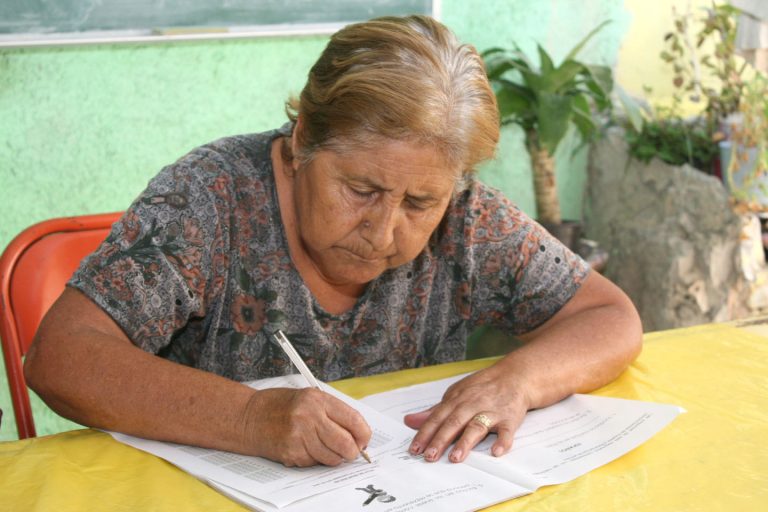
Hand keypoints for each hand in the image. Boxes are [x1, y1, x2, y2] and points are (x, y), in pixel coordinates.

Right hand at [243, 387, 371, 466]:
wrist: (249, 417)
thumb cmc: (280, 406)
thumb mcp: (309, 398)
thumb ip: (333, 412)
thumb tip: (357, 433)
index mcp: (318, 400)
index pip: (353, 420)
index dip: (364, 434)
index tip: (364, 440)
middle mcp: (309, 417)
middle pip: (346, 443)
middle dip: (352, 452)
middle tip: (351, 451)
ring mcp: (299, 436)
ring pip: (332, 458)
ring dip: (334, 458)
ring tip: (325, 448)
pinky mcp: (291, 452)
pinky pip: (314, 463)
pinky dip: (315, 460)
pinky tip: (306, 448)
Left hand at [403, 364, 530, 462]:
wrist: (514, 377)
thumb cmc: (481, 388)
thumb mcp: (455, 394)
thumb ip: (434, 411)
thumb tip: (410, 421)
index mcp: (456, 400)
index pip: (437, 418)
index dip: (425, 433)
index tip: (415, 449)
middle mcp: (472, 405)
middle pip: (453, 422)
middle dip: (440, 439)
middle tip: (429, 456)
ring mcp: (491, 411)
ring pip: (476, 426)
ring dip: (466, 442)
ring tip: (455, 458)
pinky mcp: (509, 418)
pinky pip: (506, 431)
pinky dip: (503, 441)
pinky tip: (496, 452)